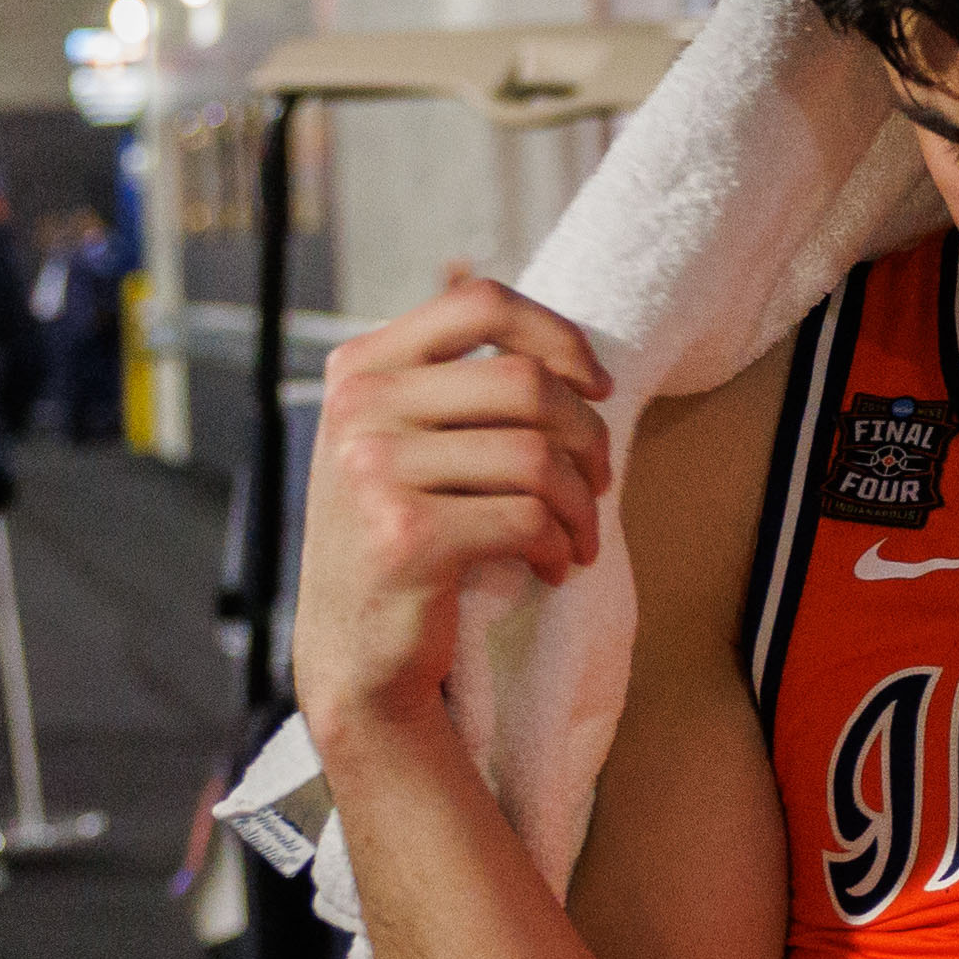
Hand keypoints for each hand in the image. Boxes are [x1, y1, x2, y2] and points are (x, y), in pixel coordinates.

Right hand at [294, 272, 614, 755]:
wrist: (356, 656)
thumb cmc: (403, 539)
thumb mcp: (405, 442)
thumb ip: (454, 384)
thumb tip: (559, 341)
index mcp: (360, 367)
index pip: (479, 303)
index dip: (558, 335)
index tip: (598, 385)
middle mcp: (358, 407)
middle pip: (524, 382)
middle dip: (589, 435)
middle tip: (602, 482)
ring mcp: (373, 471)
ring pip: (536, 456)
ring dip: (582, 504)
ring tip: (580, 535)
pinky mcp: (405, 537)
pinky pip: (527, 518)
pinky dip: (560, 545)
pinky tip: (553, 567)